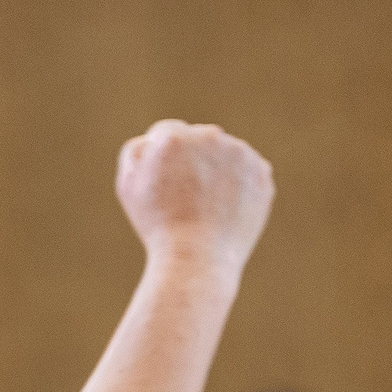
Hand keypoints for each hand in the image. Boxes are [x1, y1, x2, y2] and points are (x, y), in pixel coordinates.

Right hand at [116, 120, 274, 274]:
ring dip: (218, 170)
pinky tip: (226, 208)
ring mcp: (240, 153)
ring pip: (225, 154)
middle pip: (199, 139)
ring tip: (207, 206)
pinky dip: (239, 186)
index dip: (163, 160)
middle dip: (193, 161)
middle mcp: (209, 136)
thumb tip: (156, 138)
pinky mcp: (261, 172)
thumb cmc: (158, 225)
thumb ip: (138, 150)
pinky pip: (247, 172)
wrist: (197, 258)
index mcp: (173, 137)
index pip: (166, 132)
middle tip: (187, 197)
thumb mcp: (129, 186)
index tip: (166, 184)